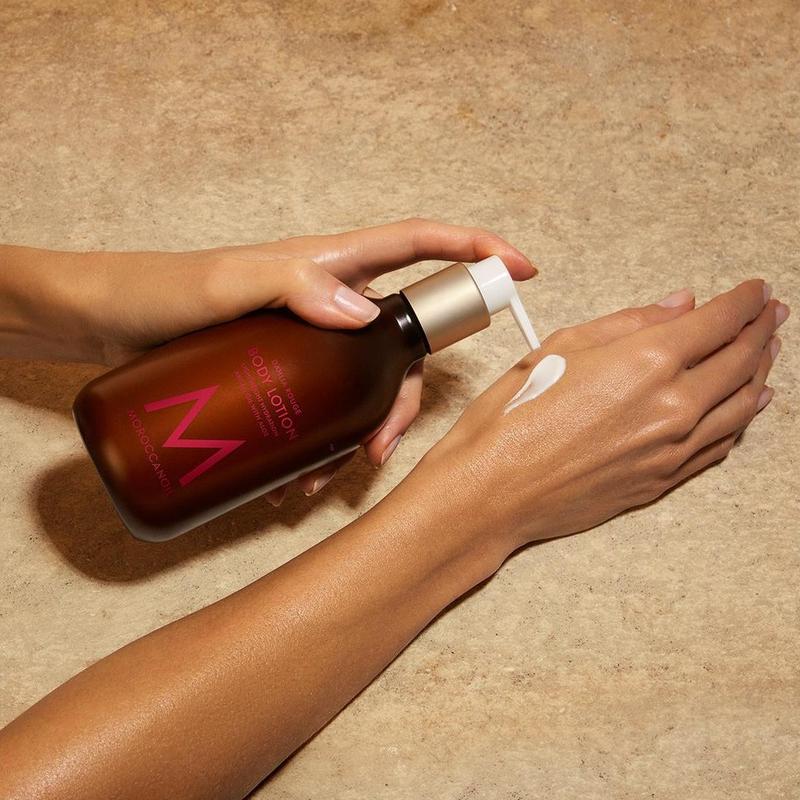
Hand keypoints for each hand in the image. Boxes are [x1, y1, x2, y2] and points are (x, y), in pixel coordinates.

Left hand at [1, 220, 533, 497]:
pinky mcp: (288, 373)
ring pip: (367, 388)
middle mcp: (332, 301)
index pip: (419, 246)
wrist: (106, 321)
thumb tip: (363, 314)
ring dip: (363, 436)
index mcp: (334, 263)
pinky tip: (301, 481)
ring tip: (328, 479)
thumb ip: (295, 284)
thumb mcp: (227, 282)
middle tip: (381, 448)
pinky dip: (326, 448)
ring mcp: (312, 340)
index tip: (520, 269)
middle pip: (402, 345)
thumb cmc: (161, 288)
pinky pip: (328, 410)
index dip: (474, 250)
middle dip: (404, 399)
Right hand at [419, 281, 787, 558]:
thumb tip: (679, 305)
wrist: (494, 491)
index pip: (720, 321)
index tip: (756, 291)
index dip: (745, 301)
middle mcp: (673, 406)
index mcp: (647, 362)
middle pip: (740, 361)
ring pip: (741, 405)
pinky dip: (742, 420)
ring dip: (760, 372)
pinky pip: (721, 446)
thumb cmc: (513, 417)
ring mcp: (673, 449)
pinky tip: (749, 406)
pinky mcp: (663, 481)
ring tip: (767, 352)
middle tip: (772, 314)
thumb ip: (628, 323)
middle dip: (761, 331)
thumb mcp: (560, 346)